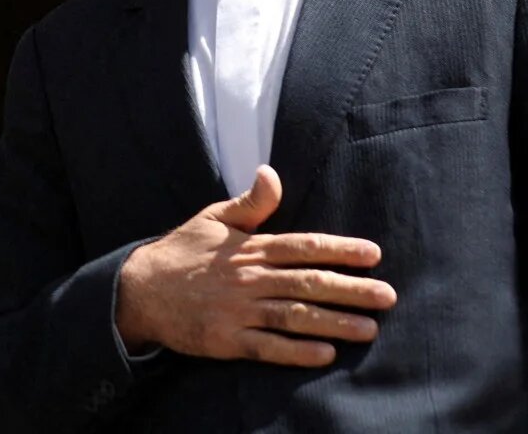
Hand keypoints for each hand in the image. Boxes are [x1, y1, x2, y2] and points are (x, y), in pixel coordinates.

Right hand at [114, 165, 396, 366]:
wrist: (140, 289)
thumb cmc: (182, 252)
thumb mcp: (211, 219)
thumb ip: (249, 203)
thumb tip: (271, 173)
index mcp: (248, 248)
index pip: (302, 246)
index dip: (339, 249)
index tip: (373, 254)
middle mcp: (247, 278)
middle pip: (307, 282)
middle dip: (351, 289)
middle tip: (388, 296)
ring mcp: (237, 310)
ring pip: (294, 315)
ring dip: (334, 322)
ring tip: (369, 329)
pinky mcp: (226, 340)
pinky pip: (267, 347)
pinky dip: (297, 351)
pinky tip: (324, 353)